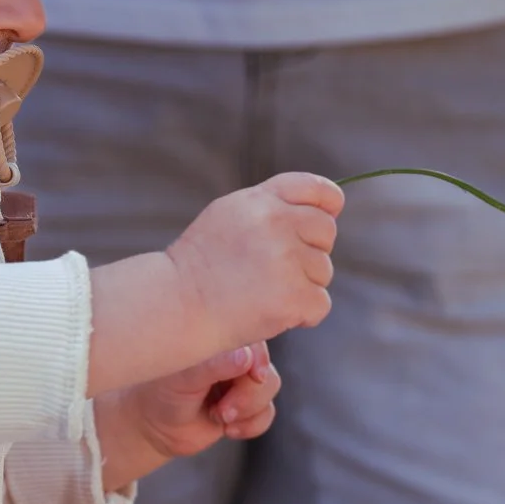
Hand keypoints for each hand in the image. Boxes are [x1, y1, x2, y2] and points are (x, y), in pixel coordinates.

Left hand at [92, 343, 280, 490]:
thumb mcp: (183, 379)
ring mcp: (241, 379)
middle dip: (248, 394)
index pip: (251, 338)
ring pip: (269, 388)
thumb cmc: (161, 393)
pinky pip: (267, 414)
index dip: (258, 358)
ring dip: (247, 410)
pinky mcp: (246, 405)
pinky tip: (228, 429)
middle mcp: (232, 354)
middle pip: (265, 368)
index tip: (253, 375)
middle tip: (223, 410)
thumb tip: (247, 357)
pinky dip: (251, 426)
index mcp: (216, 339)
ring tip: (219, 416)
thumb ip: (214, 366)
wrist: (155, 427)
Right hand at [168, 172, 340, 348]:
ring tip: (263, 290)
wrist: (177, 303)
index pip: (315, 189)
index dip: (327, 203)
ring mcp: (285, 259)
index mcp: (259, 200)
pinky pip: (320, 303)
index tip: (326, 216)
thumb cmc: (201, 264)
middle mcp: (275, 223)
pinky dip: (302, 314)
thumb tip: (325, 210)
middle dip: (310, 250)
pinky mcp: (293, 296)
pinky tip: (271, 311)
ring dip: (302, 284)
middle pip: (326, 231)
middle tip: (275, 268)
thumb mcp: (229, 215)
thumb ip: (270, 207)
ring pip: (323, 271)